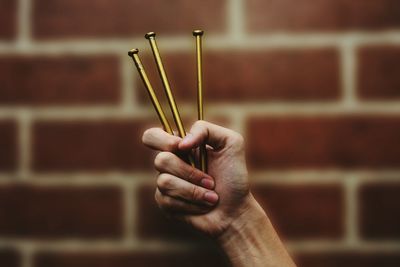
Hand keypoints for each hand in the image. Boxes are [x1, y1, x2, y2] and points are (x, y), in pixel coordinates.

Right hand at [142, 120, 251, 236]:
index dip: (164, 141)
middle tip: (210, 179)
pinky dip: (191, 204)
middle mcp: (170, 163)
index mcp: (181, 146)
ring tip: (212, 196)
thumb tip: (181, 144)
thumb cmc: (234, 176)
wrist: (236, 210)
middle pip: (159, 160)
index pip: (152, 136)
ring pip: (164, 182)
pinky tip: (203, 206)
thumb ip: (206, 129)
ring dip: (194, 191)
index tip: (184, 149)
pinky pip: (167, 200)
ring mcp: (165, 184)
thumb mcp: (231, 143)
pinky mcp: (165, 203)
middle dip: (188, 171)